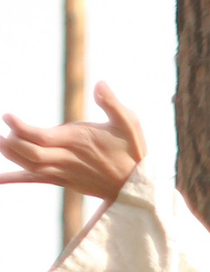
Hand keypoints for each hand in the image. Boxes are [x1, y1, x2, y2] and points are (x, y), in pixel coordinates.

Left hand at [0, 81, 145, 200]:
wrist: (135, 186)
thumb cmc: (132, 151)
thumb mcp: (129, 123)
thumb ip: (113, 103)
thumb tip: (100, 84)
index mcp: (78, 142)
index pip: (42, 138)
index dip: (21, 128)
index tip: (7, 116)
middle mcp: (67, 160)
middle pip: (30, 155)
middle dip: (11, 142)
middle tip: (1, 130)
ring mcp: (64, 173)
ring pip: (29, 167)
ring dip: (10, 155)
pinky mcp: (63, 181)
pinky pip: (35, 180)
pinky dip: (14, 179)